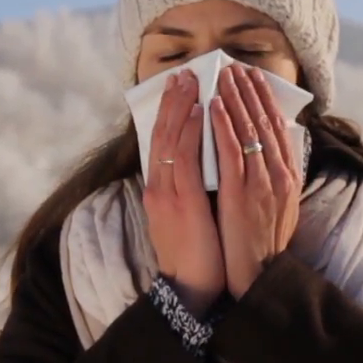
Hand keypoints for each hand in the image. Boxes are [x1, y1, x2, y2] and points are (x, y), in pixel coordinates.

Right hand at [142, 69, 224, 314]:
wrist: (192, 289)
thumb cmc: (197, 254)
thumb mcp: (187, 216)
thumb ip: (189, 189)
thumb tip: (203, 164)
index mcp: (160, 190)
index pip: (162, 142)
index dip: (170, 113)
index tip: (180, 88)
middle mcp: (159, 187)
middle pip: (163, 134)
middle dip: (174, 101)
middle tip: (185, 73)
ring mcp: (168, 193)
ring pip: (172, 139)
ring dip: (182, 106)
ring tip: (192, 80)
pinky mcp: (182, 202)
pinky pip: (186, 159)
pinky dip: (191, 131)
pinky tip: (200, 111)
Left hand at [211, 64, 301, 297]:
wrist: (257, 275)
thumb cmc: (261, 244)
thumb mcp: (277, 207)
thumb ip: (272, 179)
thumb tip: (265, 155)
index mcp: (288, 177)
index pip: (278, 128)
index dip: (265, 100)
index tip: (253, 78)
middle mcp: (280, 174)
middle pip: (266, 122)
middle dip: (251, 91)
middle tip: (236, 66)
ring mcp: (262, 182)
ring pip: (250, 130)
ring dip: (236, 98)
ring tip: (224, 74)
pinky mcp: (242, 192)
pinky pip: (232, 150)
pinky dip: (224, 124)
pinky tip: (214, 105)